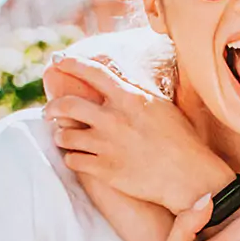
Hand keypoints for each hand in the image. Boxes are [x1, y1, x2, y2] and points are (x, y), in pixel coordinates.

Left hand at [43, 54, 233, 210]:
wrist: (189, 177)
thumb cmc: (182, 141)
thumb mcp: (160, 107)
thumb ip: (135, 93)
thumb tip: (117, 81)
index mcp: (129, 98)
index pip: (91, 72)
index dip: (71, 64)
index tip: (58, 62)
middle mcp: (113, 119)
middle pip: (66, 105)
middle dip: (52, 107)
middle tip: (50, 111)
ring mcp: (106, 145)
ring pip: (64, 136)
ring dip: (61, 136)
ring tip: (64, 138)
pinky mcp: (104, 170)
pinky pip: (73, 161)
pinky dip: (73, 158)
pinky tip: (79, 158)